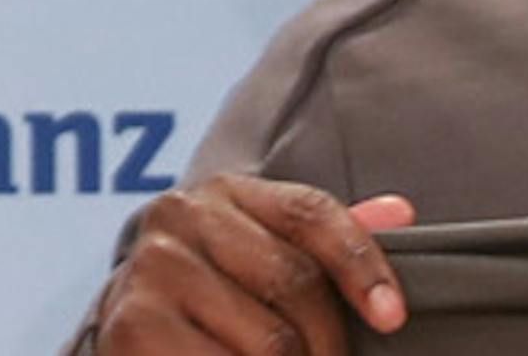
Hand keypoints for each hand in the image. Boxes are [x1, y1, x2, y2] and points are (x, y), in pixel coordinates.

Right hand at [95, 174, 413, 353]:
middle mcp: (182, 216)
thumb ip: (328, 236)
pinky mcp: (131, 327)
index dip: (364, 266)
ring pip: (265, 339)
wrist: (126, 328)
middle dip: (329, 339)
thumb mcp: (263, 250)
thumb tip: (401, 213)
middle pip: (293, 281)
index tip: (393, 318)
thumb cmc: (211, 290)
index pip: (314, 215)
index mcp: (226, 189)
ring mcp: (152, 270)